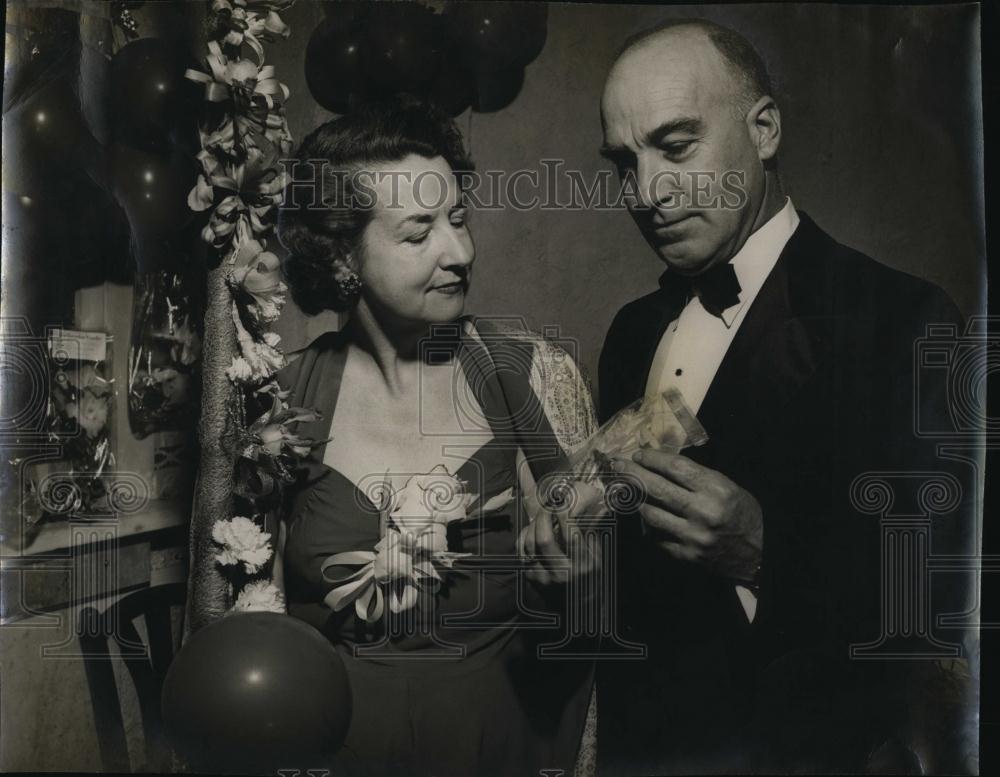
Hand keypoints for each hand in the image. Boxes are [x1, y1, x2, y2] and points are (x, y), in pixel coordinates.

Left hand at [517, 479, 604, 585]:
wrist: (580, 607)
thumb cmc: (591, 576)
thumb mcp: (597, 557)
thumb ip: (589, 535)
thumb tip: (586, 508)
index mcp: (583, 565)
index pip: (570, 536)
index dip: (563, 515)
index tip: (561, 501)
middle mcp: (562, 573)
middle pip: (544, 539)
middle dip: (543, 517)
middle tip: (547, 505)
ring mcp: (545, 578)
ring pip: (530, 545)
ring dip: (532, 525)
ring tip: (540, 516)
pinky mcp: (532, 580)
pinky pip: (523, 553)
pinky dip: (525, 538)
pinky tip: (532, 531)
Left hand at [613, 450, 762, 582]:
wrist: (761, 554)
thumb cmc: (744, 515)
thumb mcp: (728, 487)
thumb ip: (697, 478)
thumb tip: (662, 465)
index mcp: (717, 490)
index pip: (676, 468)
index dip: (653, 459)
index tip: (639, 454)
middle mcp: (703, 512)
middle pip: (658, 488)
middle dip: (634, 474)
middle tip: (618, 465)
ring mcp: (693, 536)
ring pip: (651, 514)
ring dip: (637, 501)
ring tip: (628, 491)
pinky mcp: (687, 556)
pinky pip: (658, 538)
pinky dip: (650, 526)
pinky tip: (646, 517)